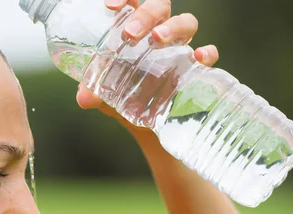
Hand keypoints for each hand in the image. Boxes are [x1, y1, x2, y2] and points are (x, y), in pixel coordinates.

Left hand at [77, 0, 219, 138]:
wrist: (141, 121)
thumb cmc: (119, 94)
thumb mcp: (103, 93)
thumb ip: (93, 91)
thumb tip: (84, 98)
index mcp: (133, 28)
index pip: (132, 2)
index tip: (111, 5)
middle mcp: (157, 31)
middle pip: (160, 7)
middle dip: (147, 14)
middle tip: (131, 33)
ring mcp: (178, 48)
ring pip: (186, 22)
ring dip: (173, 27)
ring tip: (158, 39)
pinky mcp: (193, 68)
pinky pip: (208, 54)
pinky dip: (206, 52)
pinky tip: (198, 58)